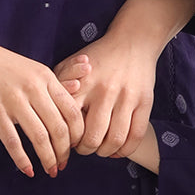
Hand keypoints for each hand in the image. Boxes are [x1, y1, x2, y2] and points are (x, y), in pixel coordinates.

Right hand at [0, 34, 89, 177]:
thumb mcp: (28, 69)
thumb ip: (46, 88)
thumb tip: (65, 111)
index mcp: (45, 77)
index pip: (73, 112)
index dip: (77, 135)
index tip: (74, 148)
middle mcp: (34, 88)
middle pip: (59, 128)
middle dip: (64, 152)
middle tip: (62, 165)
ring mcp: (13, 99)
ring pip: (40, 137)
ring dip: (47, 159)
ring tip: (50, 170)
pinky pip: (13, 141)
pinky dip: (22, 160)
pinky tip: (28, 170)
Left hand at [55, 0, 194, 158]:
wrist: (133, 41)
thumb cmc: (97, 56)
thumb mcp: (71, 64)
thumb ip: (59, 87)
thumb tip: (50, 116)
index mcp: (84, 83)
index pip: (70, 121)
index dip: (66, 137)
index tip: (65, 139)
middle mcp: (105, 92)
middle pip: (93, 137)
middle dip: (85, 150)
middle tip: (82, 148)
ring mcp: (127, 98)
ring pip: (115, 140)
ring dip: (105, 152)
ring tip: (100, 149)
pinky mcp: (145, 103)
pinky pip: (135, 136)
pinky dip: (125, 150)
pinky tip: (117, 150)